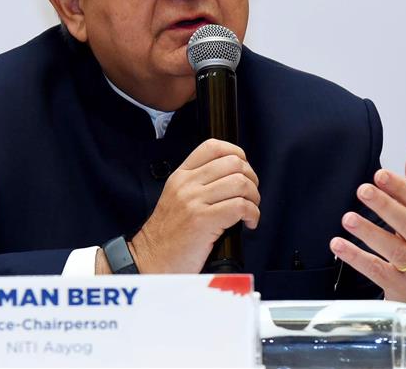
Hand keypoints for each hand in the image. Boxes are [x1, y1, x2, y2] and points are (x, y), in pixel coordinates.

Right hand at [129, 138, 259, 272]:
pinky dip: (252, 214)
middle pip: (233, 163)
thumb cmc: (168, 235)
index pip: (213, 146)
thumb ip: (198, 184)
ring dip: (254, 198)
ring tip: (250, 210)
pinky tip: (248, 223)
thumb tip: (234, 177)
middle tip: (250, 195)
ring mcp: (194, 201)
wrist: (151, 260)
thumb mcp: (176, 198)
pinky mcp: (203, 220)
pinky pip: (240, 206)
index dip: (236, 153)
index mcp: (181, 176)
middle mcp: (187, 184)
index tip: (244, 169)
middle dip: (251, 178)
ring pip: (240, 183)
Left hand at [329, 141, 405, 302]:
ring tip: (347, 218)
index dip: (401, 187)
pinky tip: (338, 245)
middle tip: (362, 189)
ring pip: (395, 249)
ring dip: (370, 232)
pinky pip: (378, 272)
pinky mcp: (402, 289)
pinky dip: (357, 258)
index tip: (379, 174)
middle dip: (386, 206)